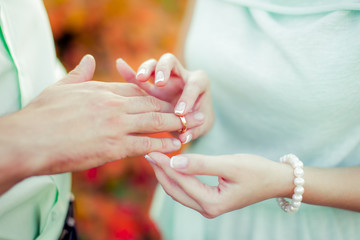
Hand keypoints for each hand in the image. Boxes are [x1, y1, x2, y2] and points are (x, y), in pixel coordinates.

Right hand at [0, 55, 204, 182]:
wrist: (30, 140)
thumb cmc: (42, 115)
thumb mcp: (61, 87)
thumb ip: (80, 73)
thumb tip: (90, 58)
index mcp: (103, 90)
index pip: (137, 90)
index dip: (155, 95)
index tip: (168, 99)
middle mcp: (114, 105)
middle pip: (151, 104)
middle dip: (174, 108)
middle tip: (192, 111)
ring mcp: (116, 125)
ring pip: (154, 122)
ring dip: (175, 125)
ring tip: (192, 127)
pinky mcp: (115, 146)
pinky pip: (146, 143)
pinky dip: (163, 144)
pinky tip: (175, 145)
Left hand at [145, 152, 293, 217]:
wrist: (275, 180)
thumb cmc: (256, 170)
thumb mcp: (229, 164)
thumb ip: (201, 164)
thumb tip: (175, 161)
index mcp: (211, 202)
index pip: (180, 181)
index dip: (165, 165)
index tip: (152, 150)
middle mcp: (207, 209)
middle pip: (175, 190)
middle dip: (161, 172)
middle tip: (149, 153)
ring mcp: (208, 207)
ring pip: (179, 192)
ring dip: (167, 175)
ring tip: (157, 158)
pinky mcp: (210, 201)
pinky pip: (187, 190)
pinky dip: (177, 178)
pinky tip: (173, 165)